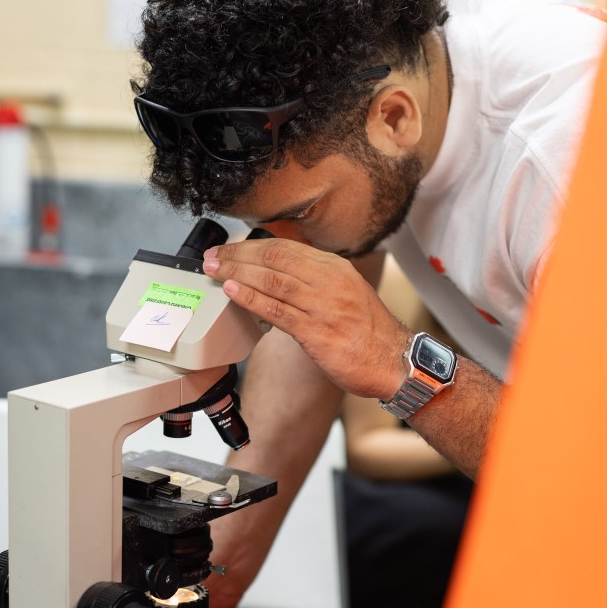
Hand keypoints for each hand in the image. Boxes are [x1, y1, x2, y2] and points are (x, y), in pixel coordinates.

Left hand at [203, 238, 408, 398]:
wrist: (393, 361)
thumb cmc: (368, 332)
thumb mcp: (346, 293)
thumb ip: (315, 283)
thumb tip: (277, 279)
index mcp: (335, 268)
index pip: (286, 248)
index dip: (252, 246)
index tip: (231, 248)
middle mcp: (329, 281)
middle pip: (274, 258)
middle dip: (238, 255)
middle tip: (214, 256)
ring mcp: (322, 305)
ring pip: (272, 280)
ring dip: (237, 273)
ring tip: (215, 270)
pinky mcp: (316, 331)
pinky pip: (276, 310)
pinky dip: (250, 298)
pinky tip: (232, 292)